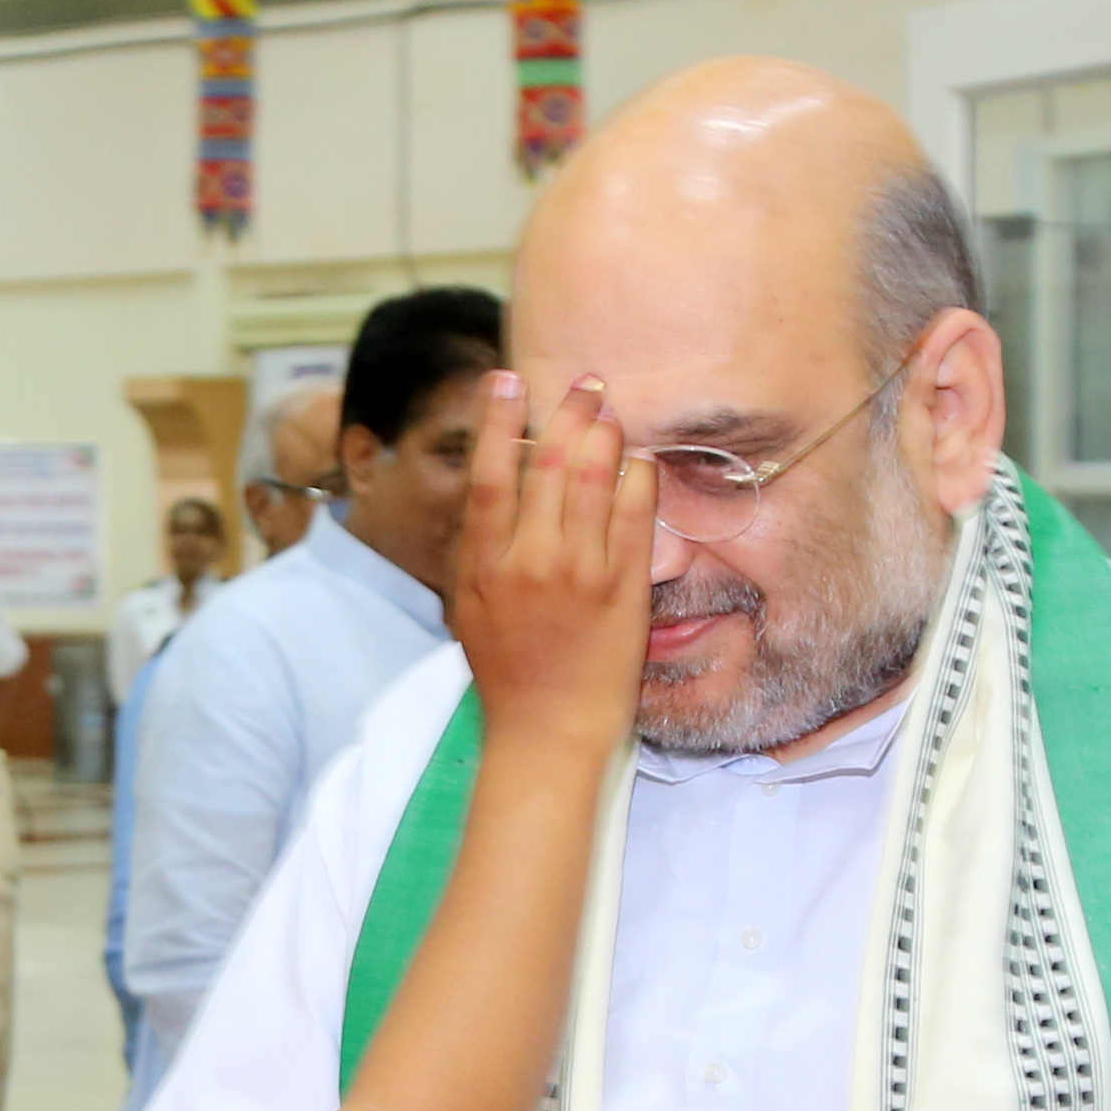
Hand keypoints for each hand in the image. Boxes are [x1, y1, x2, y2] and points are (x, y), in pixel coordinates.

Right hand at [453, 370, 654, 768]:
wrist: (547, 730)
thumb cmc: (508, 675)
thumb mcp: (471, 611)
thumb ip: (480, 552)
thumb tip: (493, 492)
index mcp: (483, 566)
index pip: (488, 475)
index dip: (497, 421)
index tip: (507, 380)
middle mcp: (528, 561)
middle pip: (546, 463)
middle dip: (568, 412)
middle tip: (585, 383)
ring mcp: (577, 572)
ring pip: (592, 477)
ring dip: (604, 434)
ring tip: (611, 411)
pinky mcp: (621, 587)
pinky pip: (634, 512)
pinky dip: (636, 477)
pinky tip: (639, 462)